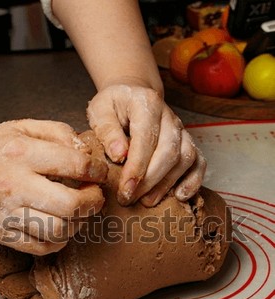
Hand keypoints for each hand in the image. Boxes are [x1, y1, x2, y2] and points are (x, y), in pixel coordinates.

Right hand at [0, 119, 107, 254]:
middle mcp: (14, 185)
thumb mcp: (24, 128)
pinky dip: (59, 240)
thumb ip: (59, 133)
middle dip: (93, 202)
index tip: (99, 173)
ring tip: (79, 212)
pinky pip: (42, 247)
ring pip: (58, 230)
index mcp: (21, 153)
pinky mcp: (4, 235)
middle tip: (96, 197)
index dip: (97, 171)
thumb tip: (87, 153)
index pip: (75, 165)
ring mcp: (7, 214)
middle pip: (70, 204)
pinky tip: (61, 226)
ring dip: (78, 223)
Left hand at [87, 84, 205, 206]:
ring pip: (186, 159)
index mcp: (147, 104)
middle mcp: (169, 117)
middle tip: (131, 199)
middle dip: (150, 181)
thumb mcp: (100, 110)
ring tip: (148, 201)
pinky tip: (180, 196)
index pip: (146, 139)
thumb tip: (119, 154)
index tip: (125, 190)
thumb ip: (107, 131)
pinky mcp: (188, 143)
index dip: (137, 168)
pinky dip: (193, 181)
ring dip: (167, 184)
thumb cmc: (114, 106)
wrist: (133, 96)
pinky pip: (199, 162)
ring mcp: (182, 130)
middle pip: (169, 152)